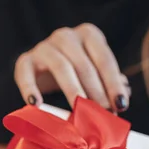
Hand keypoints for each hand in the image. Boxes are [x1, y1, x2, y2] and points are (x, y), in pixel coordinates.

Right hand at [14, 23, 130, 111]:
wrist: (43, 66)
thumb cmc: (77, 70)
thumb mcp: (95, 71)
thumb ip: (110, 81)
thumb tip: (124, 94)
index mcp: (89, 34)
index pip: (104, 59)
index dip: (113, 83)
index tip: (121, 105)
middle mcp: (66, 36)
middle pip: (84, 64)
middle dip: (96, 91)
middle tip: (103, 113)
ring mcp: (44, 46)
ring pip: (61, 67)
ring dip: (73, 90)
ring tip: (80, 111)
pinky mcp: (24, 61)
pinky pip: (26, 74)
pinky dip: (30, 89)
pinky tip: (37, 105)